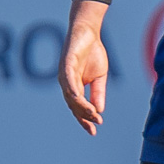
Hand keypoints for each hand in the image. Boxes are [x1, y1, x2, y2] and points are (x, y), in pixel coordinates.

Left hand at [58, 0, 110, 134]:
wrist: (88, 32)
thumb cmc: (92, 53)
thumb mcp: (99, 77)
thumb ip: (98, 93)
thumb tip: (99, 110)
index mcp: (74, 87)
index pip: (77, 108)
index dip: (84, 120)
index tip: (93, 131)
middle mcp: (66, 84)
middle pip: (73, 105)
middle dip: (84, 116)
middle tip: (95, 125)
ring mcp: (64, 75)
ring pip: (71, 96)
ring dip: (81, 107)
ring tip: (93, 115)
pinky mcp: (66, 65)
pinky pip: (69, 81)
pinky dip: (74, 92)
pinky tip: (81, 100)